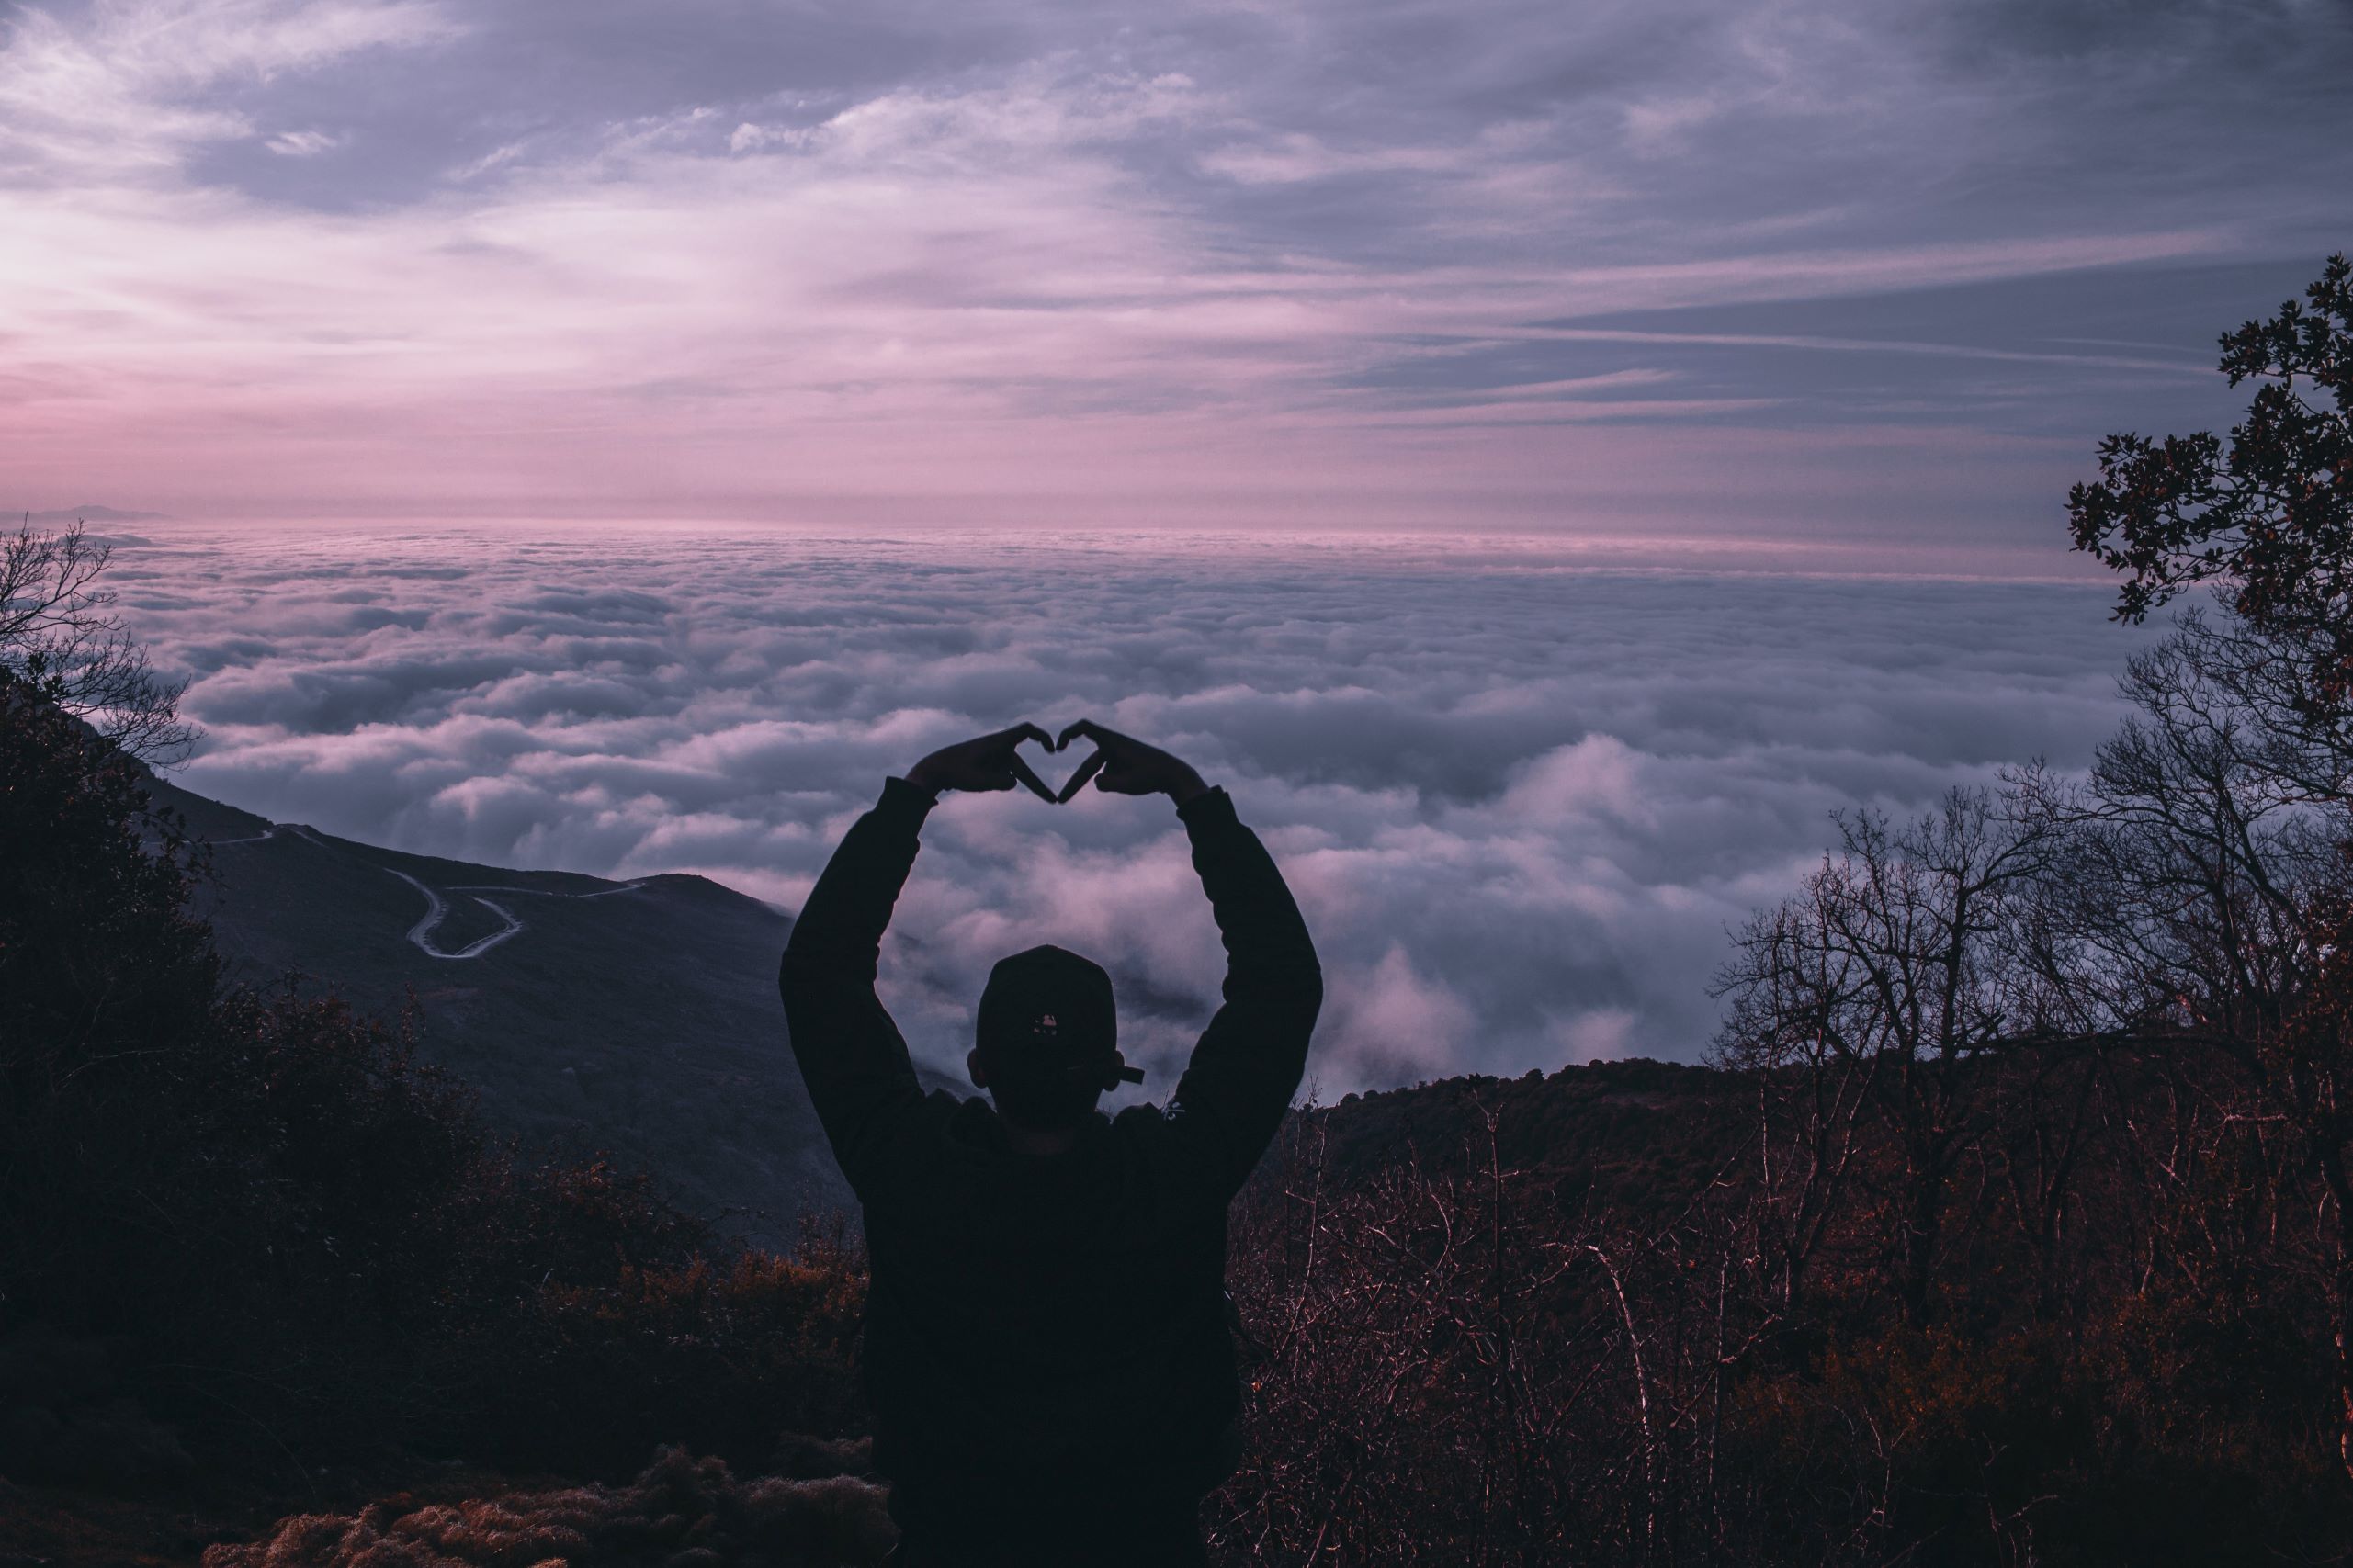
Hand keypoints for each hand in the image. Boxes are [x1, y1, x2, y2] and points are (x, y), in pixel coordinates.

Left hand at [905, 724, 1057, 801]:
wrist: (935, 769)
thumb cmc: (954, 772)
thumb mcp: (977, 781)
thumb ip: (999, 782)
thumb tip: (1014, 783)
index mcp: (997, 742)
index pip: (1026, 731)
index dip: (1043, 737)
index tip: (1053, 750)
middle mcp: (999, 748)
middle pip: (1022, 768)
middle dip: (1037, 786)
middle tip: (1053, 801)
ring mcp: (995, 757)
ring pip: (1009, 776)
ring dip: (999, 783)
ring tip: (976, 779)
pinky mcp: (990, 765)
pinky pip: (1002, 778)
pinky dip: (994, 783)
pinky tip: (975, 780)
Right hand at [1053, 719, 1208, 805]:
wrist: (1176, 775)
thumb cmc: (1153, 777)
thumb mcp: (1127, 785)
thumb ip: (1106, 784)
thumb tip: (1097, 782)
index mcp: (1113, 742)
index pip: (1085, 728)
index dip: (1068, 734)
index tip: (1058, 748)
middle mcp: (1114, 746)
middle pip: (1089, 765)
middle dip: (1075, 783)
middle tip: (1061, 800)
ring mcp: (1119, 755)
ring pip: (1101, 773)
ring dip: (1107, 785)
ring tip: (1129, 785)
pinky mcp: (1124, 764)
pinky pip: (1111, 774)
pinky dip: (1114, 783)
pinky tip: (1133, 784)